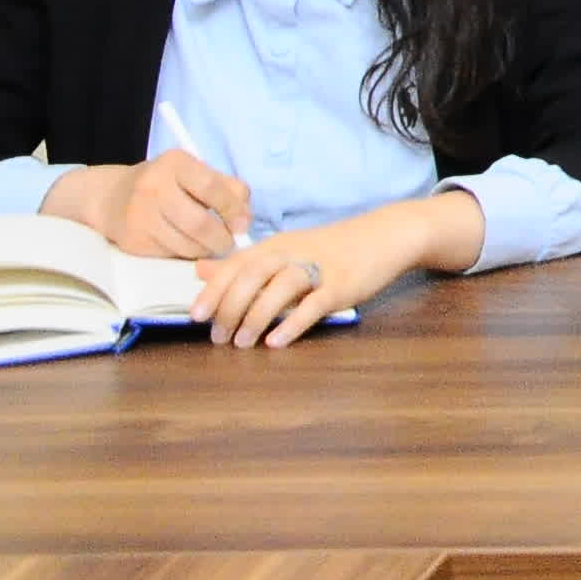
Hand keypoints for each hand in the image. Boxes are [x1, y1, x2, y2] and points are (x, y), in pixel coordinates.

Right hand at [51, 146, 251, 260]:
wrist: (111, 197)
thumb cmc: (165, 183)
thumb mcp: (194, 172)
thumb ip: (226, 187)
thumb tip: (245, 218)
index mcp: (175, 163)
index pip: (212, 188)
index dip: (233, 209)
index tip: (243, 223)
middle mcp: (154, 187)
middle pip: (199, 223)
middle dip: (222, 238)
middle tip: (230, 242)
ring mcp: (141, 216)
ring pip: (186, 244)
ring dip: (207, 249)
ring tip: (212, 244)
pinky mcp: (134, 240)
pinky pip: (171, 253)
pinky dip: (187, 253)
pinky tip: (189, 245)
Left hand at [187, 192, 466, 349]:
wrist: (384, 236)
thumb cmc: (330, 247)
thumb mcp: (285, 249)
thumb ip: (243, 263)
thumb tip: (200, 269)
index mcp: (277, 245)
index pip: (237, 264)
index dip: (214, 289)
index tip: (196, 315)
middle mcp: (294, 253)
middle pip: (254, 273)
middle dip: (230, 305)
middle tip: (218, 336)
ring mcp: (320, 268)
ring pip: (281, 287)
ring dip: (257, 316)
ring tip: (242, 343)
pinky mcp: (342, 285)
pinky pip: (314, 304)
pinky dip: (293, 323)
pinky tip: (276, 341)